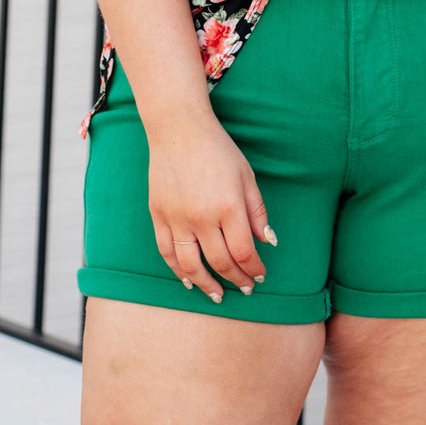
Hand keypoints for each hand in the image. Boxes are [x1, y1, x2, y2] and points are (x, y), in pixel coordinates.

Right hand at [146, 112, 276, 301]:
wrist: (178, 129)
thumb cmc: (218, 150)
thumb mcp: (247, 177)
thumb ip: (257, 212)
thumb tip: (267, 242)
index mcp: (228, 207)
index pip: (244, 252)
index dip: (253, 269)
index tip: (260, 276)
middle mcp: (201, 217)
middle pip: (220, 262)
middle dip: (236, 280)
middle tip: (245, 289)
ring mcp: (176, 218)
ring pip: (191, 265)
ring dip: (207, 285)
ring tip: (218, 295)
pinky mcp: (158, 215)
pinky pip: (167, 252)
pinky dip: (178, 270)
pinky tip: (189, 280)